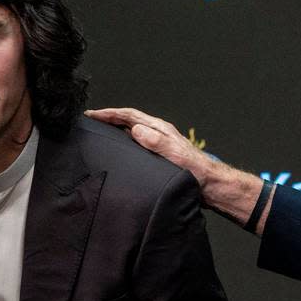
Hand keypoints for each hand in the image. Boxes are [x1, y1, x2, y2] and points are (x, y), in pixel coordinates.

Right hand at [85, 107, 270, 231]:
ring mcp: (158, 144)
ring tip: (98, 134)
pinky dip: (123, 144)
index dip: (109, 113)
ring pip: (131, 132)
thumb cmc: (196, 172)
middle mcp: (158, 134)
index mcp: (160, 129)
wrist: (211, 186)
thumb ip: (156, 142)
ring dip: (115, 130)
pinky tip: (118, 153)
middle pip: (128, 120)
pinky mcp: (158, 157)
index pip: (129, 116)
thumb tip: (135, 130)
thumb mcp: (175, 155)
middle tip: (89, 121)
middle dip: (108, 119)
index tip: (91, 114)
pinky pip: (136, 145)